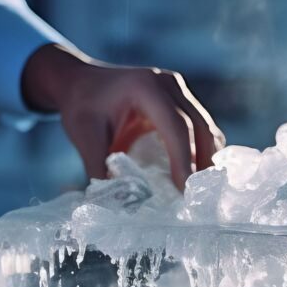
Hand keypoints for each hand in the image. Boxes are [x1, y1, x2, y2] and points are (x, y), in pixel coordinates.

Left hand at [21, 44, 223, 189]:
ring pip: (205, 126)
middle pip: (198, 125)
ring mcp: (177, 89)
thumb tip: (119, 204)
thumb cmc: (81, 107)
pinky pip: (200, 125)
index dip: (184, 159)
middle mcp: (167, 84)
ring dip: (207, 157)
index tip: (185, 189)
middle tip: (199, 196)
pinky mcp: (181, 99)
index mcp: (145, 87)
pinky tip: (197, 172)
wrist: (79, 82)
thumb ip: (100, 170)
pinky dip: (202, 149)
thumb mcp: (84, 138)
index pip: (176, 126)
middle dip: (202, 162)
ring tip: (201, 189)